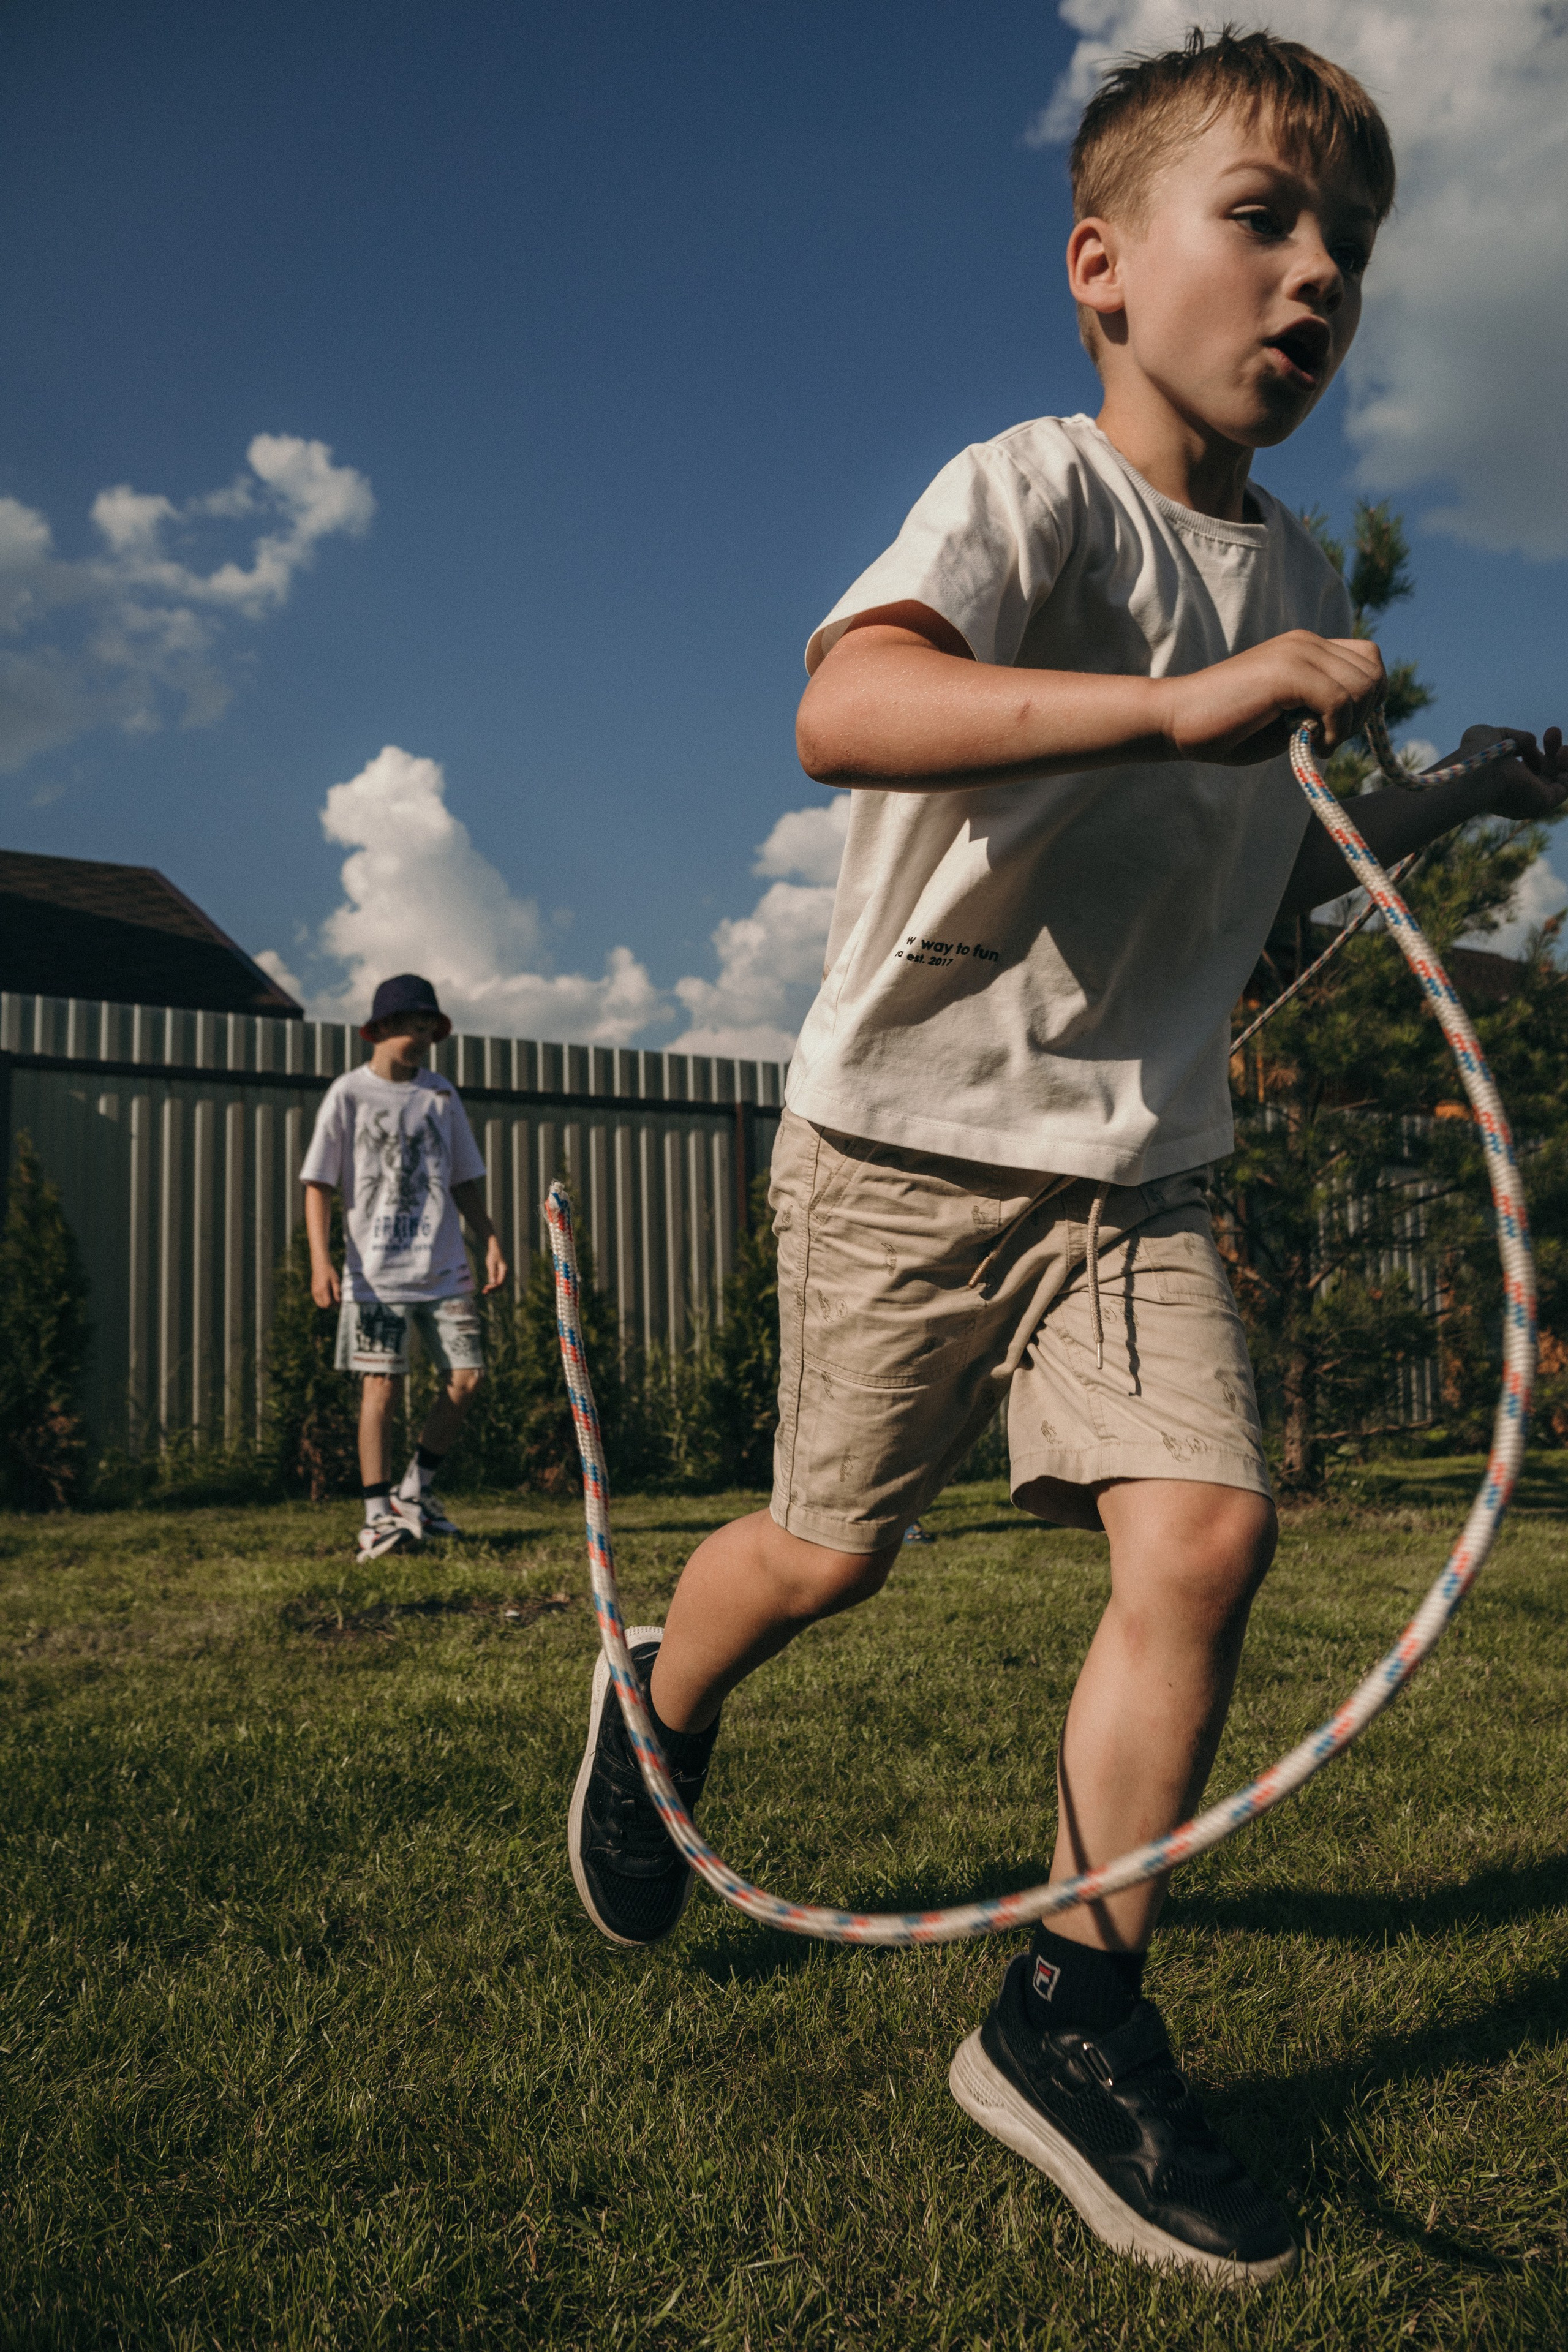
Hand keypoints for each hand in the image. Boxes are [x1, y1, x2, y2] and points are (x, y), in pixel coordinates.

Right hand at [310, 1262, 340, 1310]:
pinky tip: (328, 1294)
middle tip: (337, 1299)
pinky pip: (317, 1300)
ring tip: (333, 1297)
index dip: (334, 1304)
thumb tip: (339, 1302)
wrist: (320, 1265)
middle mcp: (317, 1292)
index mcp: (323, 1289)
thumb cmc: (329, 1272)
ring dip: (326, 1303)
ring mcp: (314, 1291)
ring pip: (320, 1304)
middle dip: (331, 1305)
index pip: (328, 1303)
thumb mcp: (336, 1281)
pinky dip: (323, 1300)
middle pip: (323, 1305)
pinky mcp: (313, 1290)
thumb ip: (337, 1292)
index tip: (340, 1300)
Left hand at [482, 1234, 508, 1293]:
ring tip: (484, 1291)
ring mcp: (502, 1274)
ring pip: (498, 1285)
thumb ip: (492, 1273)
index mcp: (504, 1271)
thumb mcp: (491, 1264)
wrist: (495, 1249)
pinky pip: (496, 1282)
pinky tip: (486, 1287)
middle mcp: (504, 1273)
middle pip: (500, 1285)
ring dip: (492, 1289)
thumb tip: (492, 1283)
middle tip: (484, 1292)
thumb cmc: (493, 1255)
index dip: (494, 1287)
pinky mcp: (499, 1274)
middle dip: (493, 1289)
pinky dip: (491, 1285)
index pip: (500, 1282)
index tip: (486, 1288)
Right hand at [1163, 631, 1385, 765]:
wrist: (1176, 721)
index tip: (1337, 729)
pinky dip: (1335, 731)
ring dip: (1349, 725)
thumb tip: (1356, 717)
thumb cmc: (1226, 728)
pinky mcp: (1287, 672)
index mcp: (1306, 648)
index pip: (1368, 660)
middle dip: (1362, 714)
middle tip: (1327, 739)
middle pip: (1374, 672)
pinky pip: (1340, 700)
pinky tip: (1310, 745)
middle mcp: (1306, 642)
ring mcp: (1297, 653)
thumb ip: (1320, 708)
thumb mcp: (1287, 717)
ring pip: (1363, 685)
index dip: (1366, 699)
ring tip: (1317, 743)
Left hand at [1463, 722, 1567, 820]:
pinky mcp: (1542, 803)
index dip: (1531, 749)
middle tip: (1553, 731)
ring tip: (1562, 747)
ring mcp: (1530, 799)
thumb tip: (1531, 741)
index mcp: (1502, 780)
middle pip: (1544, 771)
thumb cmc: (1478, 754)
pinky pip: (1565, 789)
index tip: (1531, 738)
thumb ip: (1515, 736)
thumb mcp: (1494, 735)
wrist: (1479, 773)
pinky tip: (1563, 752)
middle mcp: (1517, 792)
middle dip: (1552, 748)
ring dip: (1564, 758)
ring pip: (1557, 778)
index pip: (1524, 768)